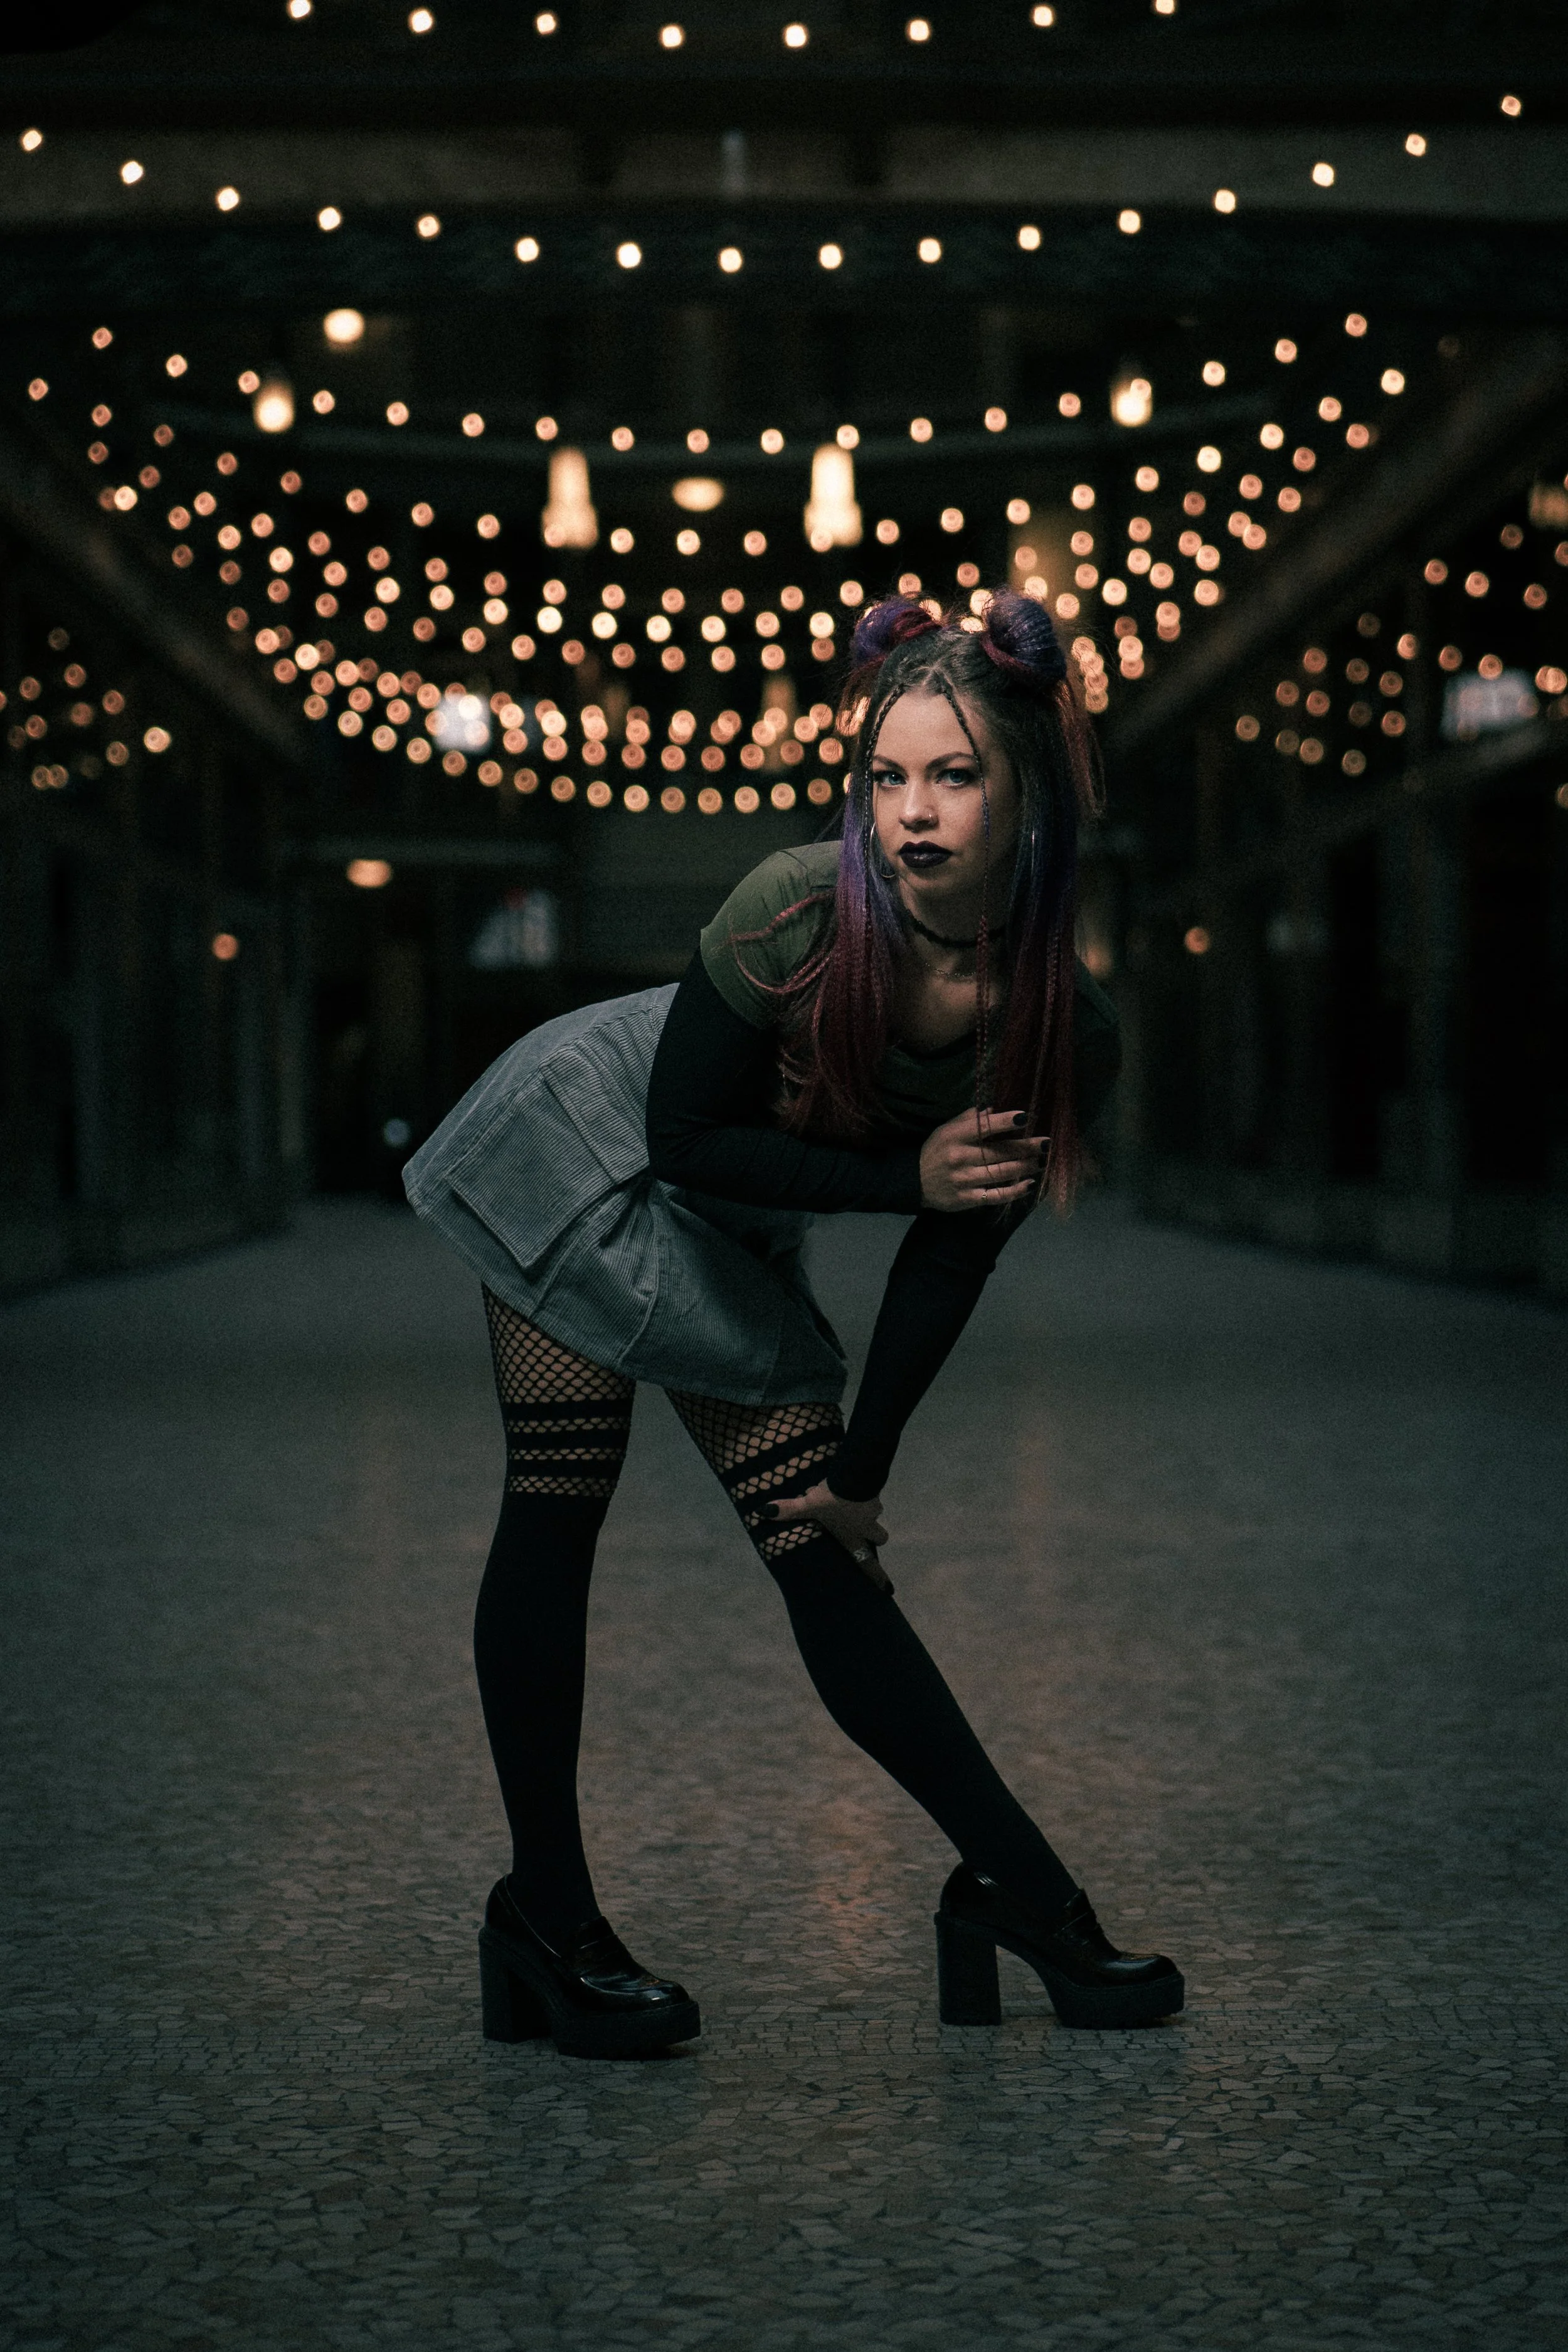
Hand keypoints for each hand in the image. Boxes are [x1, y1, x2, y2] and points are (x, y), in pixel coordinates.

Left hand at [762, 1480, 892, 1592]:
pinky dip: (866, 1492)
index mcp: (852, 1537)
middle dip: (874, 1536)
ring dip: (867, 1511)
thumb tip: (762, 1512)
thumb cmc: (831, 1499)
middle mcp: (866, 1527)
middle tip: (863, 1531)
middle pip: (880, 1538)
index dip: (878, 1577)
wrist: (854, 1475)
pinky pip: (873, 1495)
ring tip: (851, 1500)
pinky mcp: (876, 1492)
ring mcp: (874, 1510)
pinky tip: (854, 1483)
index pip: (868, 1563)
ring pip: (876, 1514)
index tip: (888, 1589)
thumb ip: (788, 1510)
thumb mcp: (808, 1505)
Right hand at [919, 1108, 1045, 1212]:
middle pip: (1001, 1151)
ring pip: (1002, 1173)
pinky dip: (1015, 1191)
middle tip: (1047, 1144)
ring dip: (1026, 1167)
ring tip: (1042, 1161)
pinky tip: (1030, 1184)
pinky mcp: (967, 1198)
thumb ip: (969, 1119)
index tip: (1026, 1117)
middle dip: (1027, 1147)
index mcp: (956, 1136)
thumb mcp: (946, 1129)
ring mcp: (965, 1180)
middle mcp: (961, 1157)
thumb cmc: (935, 1150)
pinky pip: (996, 1196)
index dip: (1006, 1121)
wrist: (914, 1181)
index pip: (985, 1126)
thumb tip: (994, 1109)